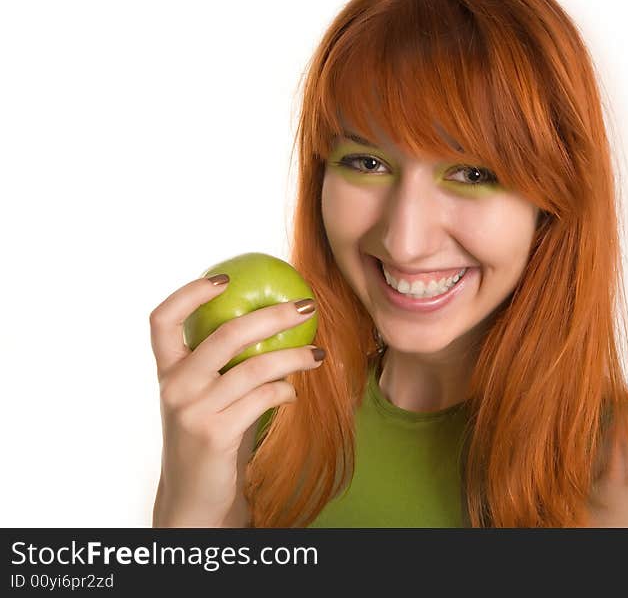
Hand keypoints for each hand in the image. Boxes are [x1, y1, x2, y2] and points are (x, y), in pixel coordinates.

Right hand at [149, 275, 322, 526]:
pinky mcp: (216, 433)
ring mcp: (193, 411)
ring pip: (254, 367)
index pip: (162, 320)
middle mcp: (174, 387)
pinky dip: (285, 390)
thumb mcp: (207, 397)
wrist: (195, 497)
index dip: (190, 293)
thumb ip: (224, 365)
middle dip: (272, 315)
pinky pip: (263, 398)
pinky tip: (293, 391)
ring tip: (317, 353)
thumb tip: (274, 322)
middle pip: (225, 335)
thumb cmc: (211, 436)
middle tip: (305, 306)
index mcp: (167, 372)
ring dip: (293, 356)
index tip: (226, 278)